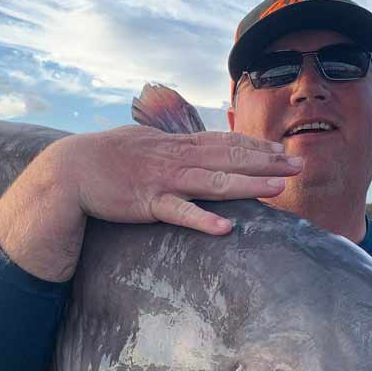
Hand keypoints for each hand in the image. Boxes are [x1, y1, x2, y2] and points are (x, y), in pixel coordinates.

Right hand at [64, 125, 302, 233]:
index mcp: (178, 145)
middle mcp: (178, 159)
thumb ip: (170, 145)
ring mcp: (165, 180)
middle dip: (267, 162)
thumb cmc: (107, 157)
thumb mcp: (145, 143)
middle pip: (230, 158)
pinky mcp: (149, 203)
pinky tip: (226, 228)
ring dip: (248, 184)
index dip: (257, 147)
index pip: (226, 142)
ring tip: (278, 189)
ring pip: (215, 181)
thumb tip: (190, 146)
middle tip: (299, 165)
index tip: (284, 151)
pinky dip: (203, 220)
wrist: (71, 169)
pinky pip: (180, 212)